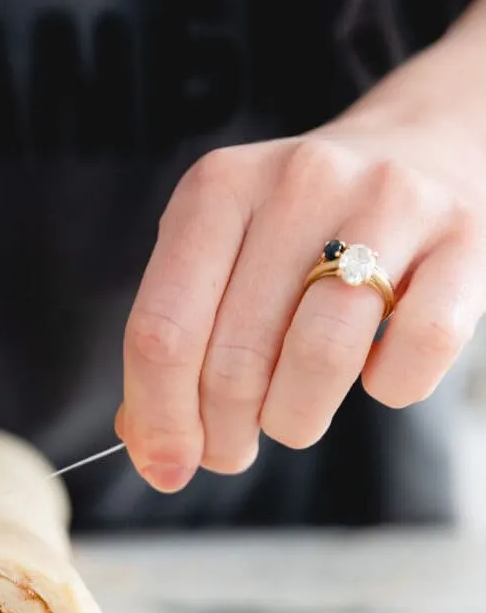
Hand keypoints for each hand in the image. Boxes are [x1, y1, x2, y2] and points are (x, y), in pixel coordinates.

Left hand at [118, 1, 485, 491]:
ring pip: (320, 360)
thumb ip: (177, 346)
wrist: (424, 146)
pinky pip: (414, 355)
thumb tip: (156, 456)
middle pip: (235, 359)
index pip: (162, 331)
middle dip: (226, 433)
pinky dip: (388, 387)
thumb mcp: (221, 257)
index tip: (169, 466)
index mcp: (218, 186)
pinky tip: (373, 369)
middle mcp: (299, 181)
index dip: (161, 419)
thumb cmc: (300, 230)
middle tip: (233, 447)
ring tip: (292, 418)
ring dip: (294, 420)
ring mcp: (388, 203)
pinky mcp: (463, 238)